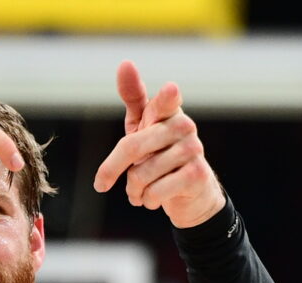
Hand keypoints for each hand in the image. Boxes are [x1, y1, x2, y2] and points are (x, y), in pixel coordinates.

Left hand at [93, 61, 224, 228]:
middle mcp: (184, 126)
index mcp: (168, 111)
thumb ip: (134, 98)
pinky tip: (152, 199)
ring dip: (133, 189)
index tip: (170, 89)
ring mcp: (194, 150)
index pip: (165, 101)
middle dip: (112, 169)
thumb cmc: (160, 153)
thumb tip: (125, 63)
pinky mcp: (197, 175)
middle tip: (104, 182)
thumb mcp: (142, 126)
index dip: (166, 97)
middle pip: (132, 147)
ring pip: (142, 175)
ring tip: (139, 190)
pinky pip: (155, 192)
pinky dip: (146, 200)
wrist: (191, 193)